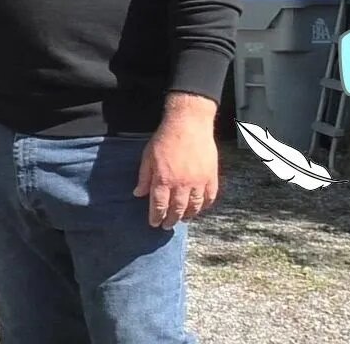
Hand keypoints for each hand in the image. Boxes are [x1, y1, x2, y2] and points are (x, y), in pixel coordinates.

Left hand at [133, 93, 218, 228]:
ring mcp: (198, 181)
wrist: (188, 124)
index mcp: (164, 179)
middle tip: (167, 225)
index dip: (156, 217)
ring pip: (194, 206)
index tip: (154, 223)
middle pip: (177, 210)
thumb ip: (144, 177)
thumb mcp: (148, 156)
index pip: (159, 206)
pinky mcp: (211, 176)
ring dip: (188, 215)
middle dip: (171, 220)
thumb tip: (138, 194)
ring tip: (183, 219)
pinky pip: (210, 197)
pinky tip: (200, 208)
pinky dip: (205, 205)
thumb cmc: (165, 138)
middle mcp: (182, 184)